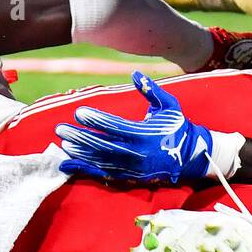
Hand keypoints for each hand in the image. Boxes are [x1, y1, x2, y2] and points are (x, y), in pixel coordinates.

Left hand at [55, 72, 218, 183]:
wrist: (191, 156)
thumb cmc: (177, 127)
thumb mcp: (168, 106)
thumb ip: (151, 90)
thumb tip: (135, 73)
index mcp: (146, 134)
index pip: (114, 127)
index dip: (95, 120)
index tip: (78, 112)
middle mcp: (137, 153)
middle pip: (102, 145)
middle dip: (80, 136)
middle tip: (61, 128)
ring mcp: (132, 168)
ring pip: (100, 161)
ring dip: (80, 152)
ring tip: (64, 143)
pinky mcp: (129, 177)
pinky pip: (102, 174)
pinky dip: (84, 169)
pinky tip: (68, 164)